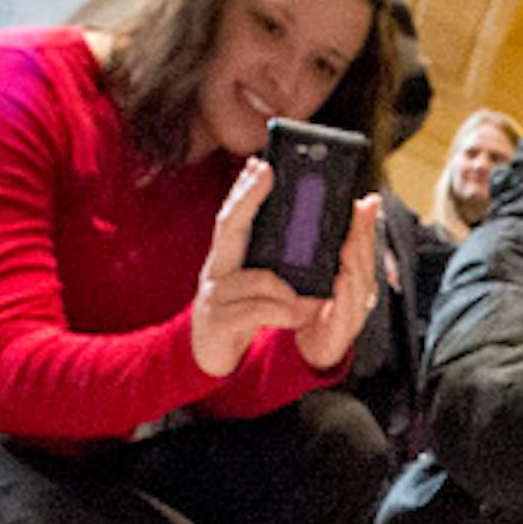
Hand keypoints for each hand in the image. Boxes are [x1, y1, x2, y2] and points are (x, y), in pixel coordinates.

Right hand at [191, 158, 319, 377]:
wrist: (208, 360)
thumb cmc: (237, 318)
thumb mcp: (251, 287)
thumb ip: (267, 265)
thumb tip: (300, 239)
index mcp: (227, 259)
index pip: (233, 217)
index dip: (244, 190)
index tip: (259, 163)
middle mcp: (216, 269)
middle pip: (228, 225)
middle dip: (248, 196)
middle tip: (267, 171)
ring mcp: (214, 294)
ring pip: (260, 279)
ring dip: (291, 289)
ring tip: (313, 301)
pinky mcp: (219, 321)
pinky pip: (259, 310)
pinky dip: (285, 312)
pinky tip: (299, 316)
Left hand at [293, 193, 382, 370]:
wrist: (305, 351)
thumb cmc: (311, 311)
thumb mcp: (316, 276)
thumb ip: (319, 250)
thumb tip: (315, 215)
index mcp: (355, 275)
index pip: (363, 243)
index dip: (366, 221)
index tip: (367, 200)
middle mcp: (359, 291)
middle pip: (365, 257)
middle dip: (364, 233)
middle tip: (361, 209)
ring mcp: (354, 312)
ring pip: (360, 280)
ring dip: (357, 258)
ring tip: (352, 238)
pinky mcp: (342, 332)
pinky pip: (346, 309)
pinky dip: (345, 292)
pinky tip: (342, 277)